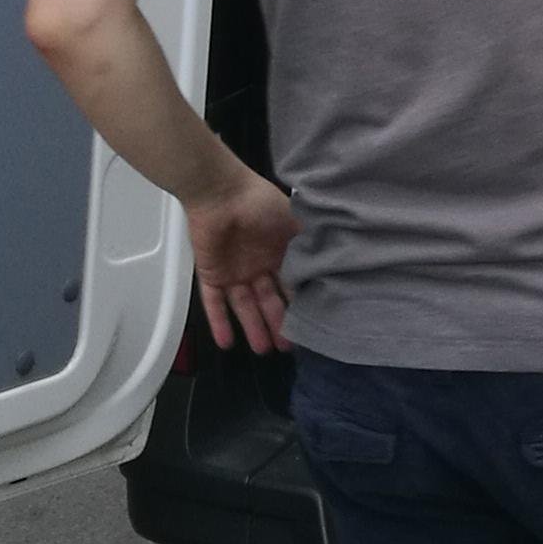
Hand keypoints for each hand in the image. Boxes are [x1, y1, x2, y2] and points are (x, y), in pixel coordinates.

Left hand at [185, 166, 298, 352]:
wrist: (221, 193)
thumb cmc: (260, 204)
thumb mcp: (293, 220)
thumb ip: (308, 243)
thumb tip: (331, 263)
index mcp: (278, 252)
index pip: (290, 285)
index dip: (299, 304)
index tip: (310, 324)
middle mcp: (257, 266)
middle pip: (268, 301)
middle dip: (278, 323)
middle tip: (287, 346)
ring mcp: (234, 272)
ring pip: (244, 307)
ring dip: (253, 328)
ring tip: (263, 350)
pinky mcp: (212, 275)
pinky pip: (214, 302)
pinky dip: (219, 322)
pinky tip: (226, 343)